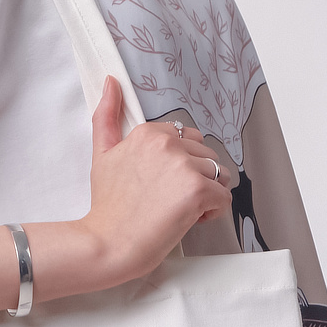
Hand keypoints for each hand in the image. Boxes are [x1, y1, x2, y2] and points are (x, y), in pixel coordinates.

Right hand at [84, 78, 232, 282]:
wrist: (108, 244)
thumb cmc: (108, 208)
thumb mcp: (102, 155)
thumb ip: (107, 117)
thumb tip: (111, 82)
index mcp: (148, 133)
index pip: (187, 139)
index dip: (180, 165)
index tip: (161, 184)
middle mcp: (167, 144)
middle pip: (205, 156)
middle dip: (195, 178)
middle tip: (169, 200)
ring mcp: (184, 166)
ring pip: (218, 175)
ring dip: (205, 195)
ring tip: (179, 210)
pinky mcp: (197, 191)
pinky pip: (223, 198)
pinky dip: (211, 212)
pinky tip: (188, 219)